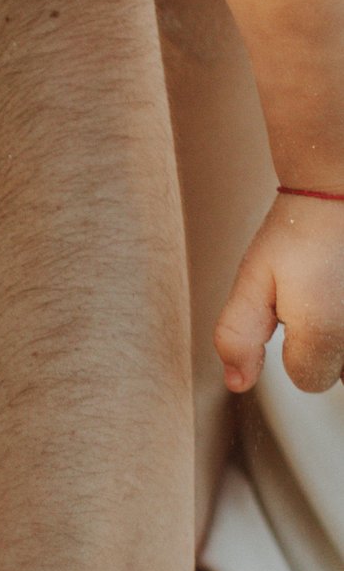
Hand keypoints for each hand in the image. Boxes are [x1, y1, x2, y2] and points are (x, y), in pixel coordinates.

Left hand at [217, 189, 343, 396]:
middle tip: (316, 294)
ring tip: (333, 289)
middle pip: (341, 372)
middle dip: (324, 345)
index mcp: (324, 333)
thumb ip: (238, 336)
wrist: (340, 187)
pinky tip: (342, 283)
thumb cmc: (300, 228)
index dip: (292, 350)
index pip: (307, 381)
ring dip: (342, 331)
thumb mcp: (252, 279)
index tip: (290, 312)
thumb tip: (237, 382)